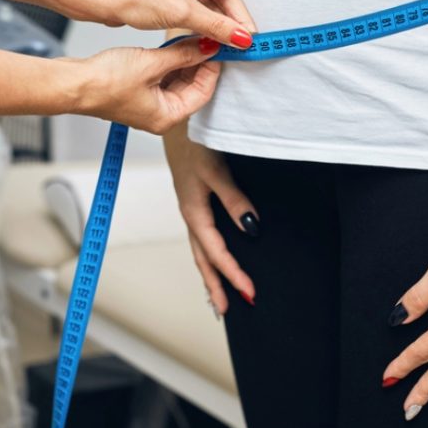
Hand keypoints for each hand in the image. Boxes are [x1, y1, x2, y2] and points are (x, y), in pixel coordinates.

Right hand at [75, 37, 222, 133]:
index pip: (203, 93)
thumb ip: (183, 54)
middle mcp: (160, 114)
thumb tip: (206, 47)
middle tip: (206, 39)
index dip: (213, 68)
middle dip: (199, 62)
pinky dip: (169, 62)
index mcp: (167, 117)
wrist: (73, 83)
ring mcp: (148, 104)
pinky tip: (171, 45)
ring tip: (189, 38)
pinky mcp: (137, 92)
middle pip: (191, 87)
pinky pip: (161, 77)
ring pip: (177, 80)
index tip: (217, 47)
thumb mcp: (152, 63)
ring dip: (184, 60)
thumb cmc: (104, 83)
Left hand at [108, 0, 256, 47]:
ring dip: (218, 16)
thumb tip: (243, 38)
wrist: (103, 0)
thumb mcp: (181, 11)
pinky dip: (207, 18)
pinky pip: (205, 2)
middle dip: (230, 10)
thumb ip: (217, 26)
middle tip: (243, 40)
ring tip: (226, 41)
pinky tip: (212, 35)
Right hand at [163, 121, 256, 312]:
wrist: (176, 116)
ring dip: (210, 272)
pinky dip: (208, 252)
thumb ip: (233, 199)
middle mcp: (191, 213)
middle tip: (228, 311)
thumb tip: (251, 229)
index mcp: (194, 211)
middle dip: (214, 284)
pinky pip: (201, 234)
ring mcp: (191, 206)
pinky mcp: (194, 198)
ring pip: (200, 249)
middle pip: (202, 258)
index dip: (232, 274)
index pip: (216, 252)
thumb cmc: (192, 139)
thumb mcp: (215, 170)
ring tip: (218, 295)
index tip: (249, 292)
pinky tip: (215, 255)